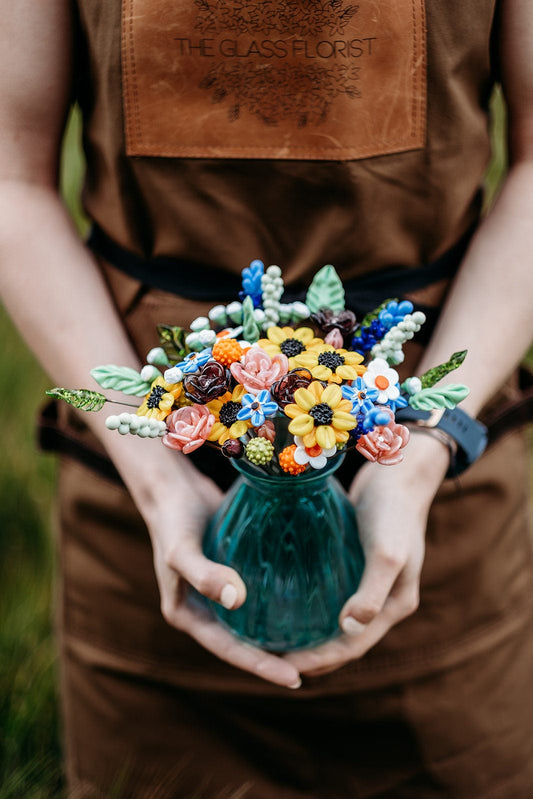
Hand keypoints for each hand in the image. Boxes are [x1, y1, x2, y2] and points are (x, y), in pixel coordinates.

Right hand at [144, 458, 301, 689]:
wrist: (171, 489)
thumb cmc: (172, 521)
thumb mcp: (181, 551)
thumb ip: (204, 574)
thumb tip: (236, 600)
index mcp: (188, 616)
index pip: (230, 651)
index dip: (261, 667)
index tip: (295, 680)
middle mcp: (204, 610)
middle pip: (244, 644)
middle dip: (275, 659)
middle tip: (316, 668)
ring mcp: (218, 592)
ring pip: (252, 622)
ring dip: (278, 634)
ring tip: (317, 644)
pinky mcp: (232, 571)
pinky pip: (258, 594)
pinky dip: (278, 602)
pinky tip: (308, 602)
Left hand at [284, 432, 448, 676]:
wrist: (399, 472)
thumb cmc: (393, 512)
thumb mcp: (386, 553)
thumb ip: (372, 593)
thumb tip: (348, 630)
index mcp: (396, 605)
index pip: (353, 646)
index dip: (321, 661)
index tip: (283, 667)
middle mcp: (385, 600)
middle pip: (346, 641)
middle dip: (313, 655)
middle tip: (271, 660)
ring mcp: (372, 582)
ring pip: (339, 620)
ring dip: (313, 634)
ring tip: (276, 639)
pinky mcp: (358, 563)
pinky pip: (334, 593)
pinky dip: (315, 606)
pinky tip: (288, 603)